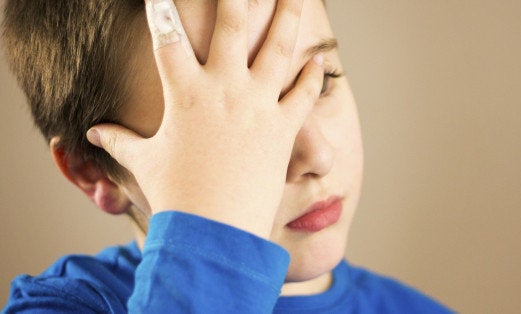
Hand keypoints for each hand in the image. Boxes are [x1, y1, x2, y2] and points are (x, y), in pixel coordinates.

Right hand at [86, 0, 323, 238]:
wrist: (213, 229)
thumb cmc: (175, 194)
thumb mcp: (144, 162)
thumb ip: (121, 140)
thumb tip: (93, 134)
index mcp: (184, 94)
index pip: (168, 37)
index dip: (163, 8)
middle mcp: (223, 89)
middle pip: (231, 25)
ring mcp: (256, 105)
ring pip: (277, 48)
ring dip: (288, 16)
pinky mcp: (283, 127)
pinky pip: (303, 94)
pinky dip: (311, 76)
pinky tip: (318, 61)